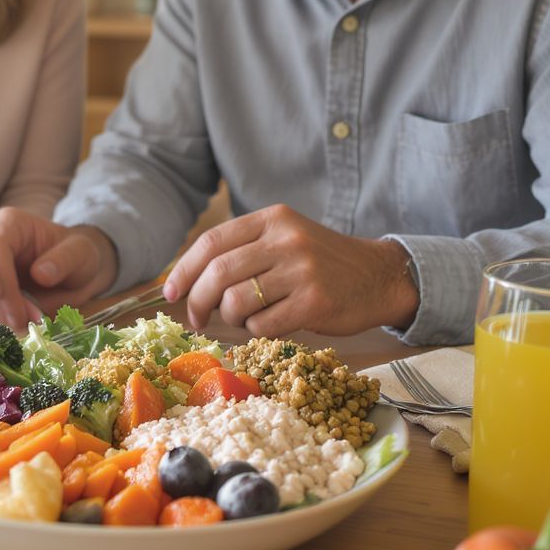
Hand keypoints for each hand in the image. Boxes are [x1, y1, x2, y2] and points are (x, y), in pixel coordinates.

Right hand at [0, 207, 118, 329]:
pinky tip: (16, 327)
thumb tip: (40, 274)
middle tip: (24, 324)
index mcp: (9, 223)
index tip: (14, 308)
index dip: (1, 279)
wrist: (74, 271)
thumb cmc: (76, 254)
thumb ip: (64, 260)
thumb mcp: (81, 252)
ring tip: (26, 326)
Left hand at [162, 204, 418, 337]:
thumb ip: (243, 249)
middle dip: (198, 301)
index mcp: (272, 219)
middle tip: (196, 319)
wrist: (378, 276)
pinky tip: (266, 324)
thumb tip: (188, 279)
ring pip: (237, 301)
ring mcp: (301, 270)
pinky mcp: (315, 302)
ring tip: (241, 319)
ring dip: (229, 317)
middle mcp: (285, 239)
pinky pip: (263, 324)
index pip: (211, 242)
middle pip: (218, 273)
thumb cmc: (320, 261)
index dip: (184, 270)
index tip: (171, 293)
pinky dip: (255, 330)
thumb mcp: (284, 237)